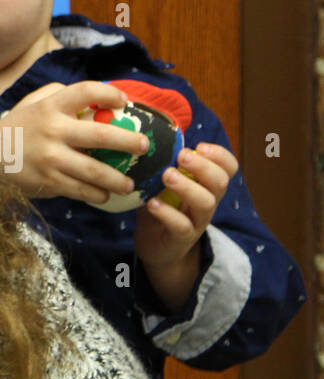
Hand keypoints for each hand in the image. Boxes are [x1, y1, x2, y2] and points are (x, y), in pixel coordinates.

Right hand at [0, 81, 145, 203]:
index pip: (85, 91)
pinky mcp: (49, 180)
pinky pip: (82, 190)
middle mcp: (53, 130)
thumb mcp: (31, 104)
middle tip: (144, 146)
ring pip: (96, 171)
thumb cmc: (16, 129)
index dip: (108, 93)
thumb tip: (91, 94)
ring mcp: (52, 158)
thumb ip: (56, 94)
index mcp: (50, 107)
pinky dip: (97, 195)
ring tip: (129, 183)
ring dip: (118, 179)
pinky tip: (105, 195)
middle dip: (129, 141)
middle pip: (101, 135)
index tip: (124, 100)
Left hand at [134, 142, 238, 311]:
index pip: (228, 167)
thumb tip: (150, 132)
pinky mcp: (181, 238)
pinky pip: (181, 226)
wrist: (157, 247)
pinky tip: (152, 203)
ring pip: (206, 203)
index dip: (220, 155)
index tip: (200, 146)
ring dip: (187, 187)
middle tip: (183, 157)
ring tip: (167, 176)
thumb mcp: (162, 181)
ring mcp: (197, 221)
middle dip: (204, 167)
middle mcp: (207, 201)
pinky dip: (167, 213)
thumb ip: (163, 161)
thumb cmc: (161, 205)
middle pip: (220, 182)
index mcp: (205, 184)